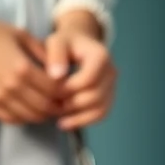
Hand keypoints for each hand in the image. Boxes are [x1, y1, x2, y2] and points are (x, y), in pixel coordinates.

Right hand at [0, 4, 65, 124]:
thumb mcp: (21, 34)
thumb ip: (43, 52)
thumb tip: (62, 66)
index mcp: (22, 68)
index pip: (54, 89)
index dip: (66, 92)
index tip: (70, 88)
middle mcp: (12, 87)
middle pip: (46, 107)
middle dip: (59, 106)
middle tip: (64, 101)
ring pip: (32, 116)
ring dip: (44, 114)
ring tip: (50, 106)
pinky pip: (14, 119)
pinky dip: (26, 118)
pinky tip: (31, 109)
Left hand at [44, 10, 116, 130]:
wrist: (78, 44)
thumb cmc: (65, 43)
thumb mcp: (56, 41)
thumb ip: (55, 54)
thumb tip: (56, 76)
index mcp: (101, 56)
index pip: (89, 79)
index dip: (70, 88)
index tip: (52, 90)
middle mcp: (111, 71)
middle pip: (95, 96)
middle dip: (72, 103)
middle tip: (51, 105)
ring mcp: (112, 86)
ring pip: (99, 109)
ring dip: (77, 116)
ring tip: (57, 117)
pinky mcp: (108, 98)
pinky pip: (100, 115)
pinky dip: (82, 121)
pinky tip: (64, 123)